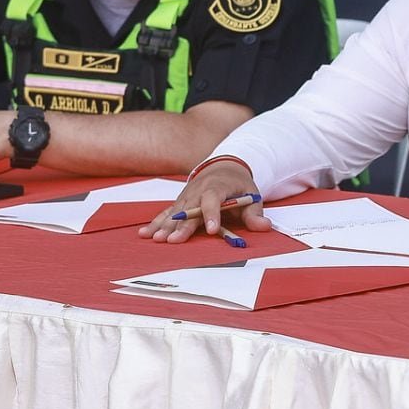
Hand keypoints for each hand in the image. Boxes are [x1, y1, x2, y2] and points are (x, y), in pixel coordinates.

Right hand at [140, 159, 269, 242]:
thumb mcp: (251, 196)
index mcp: (218, 186)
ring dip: (165, 226)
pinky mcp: (179, 202)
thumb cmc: (238, 185)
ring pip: (175, 212)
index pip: (214, 199)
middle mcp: (198, 190)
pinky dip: (155, 223)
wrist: (223, 167)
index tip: (212, 230)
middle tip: (174, 241)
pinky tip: (144, 234)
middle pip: (190, 209)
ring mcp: (186, 196)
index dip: (212, 214)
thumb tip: (265, 226)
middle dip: (182, 225)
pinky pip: (165, 212)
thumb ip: (254, 213)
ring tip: (157, 240)